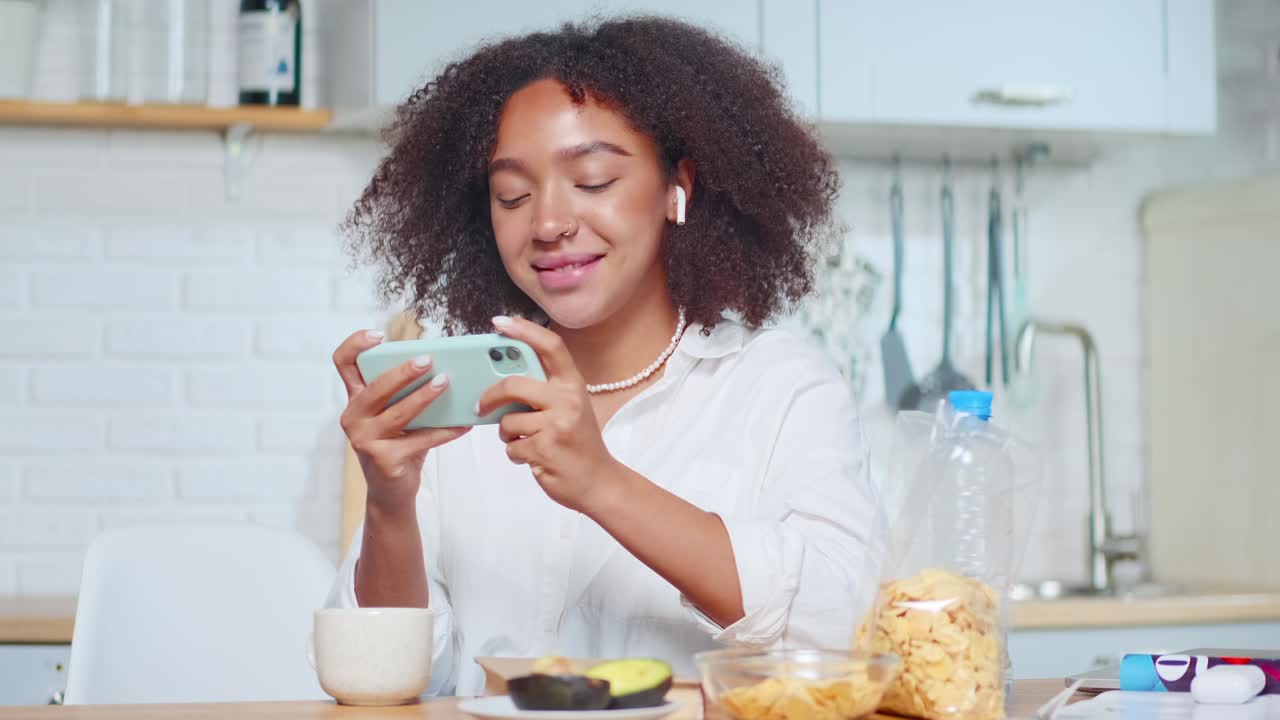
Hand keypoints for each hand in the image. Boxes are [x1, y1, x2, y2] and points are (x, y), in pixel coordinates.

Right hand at [334, 330, 469, 509]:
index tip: (379, 335)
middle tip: (428, 360)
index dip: (355, 344)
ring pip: (399, 412)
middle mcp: (353, 417)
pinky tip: (463, 424)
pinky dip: (445, 430)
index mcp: (355, 400)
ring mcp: (365, 440)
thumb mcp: (395, 416)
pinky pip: (421, 439)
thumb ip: (405, 394)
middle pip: (376, 386)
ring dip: (425, 396)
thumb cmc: (398, 446)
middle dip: (403, 372)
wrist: (391, 492)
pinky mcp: (384, 460)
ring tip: (446, 382)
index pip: (343, 363)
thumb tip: (443, 368)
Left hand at [477, 316, 621, 513]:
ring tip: (523, 440)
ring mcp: (557, 425)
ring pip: (508, 421)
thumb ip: (544, 390)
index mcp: (573, 385)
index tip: (500, 323)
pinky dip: (515, 454)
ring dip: (507, 435)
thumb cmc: (577, 442)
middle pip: (514, 384)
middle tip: (481, 406)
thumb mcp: (569, 408)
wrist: (598, 481)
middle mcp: (568, 400)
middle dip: (490, 397)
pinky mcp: (545, 449)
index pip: (551, 346)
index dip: (524, 330)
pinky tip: (532, 456)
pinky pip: (511, 446)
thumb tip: (502, 375)